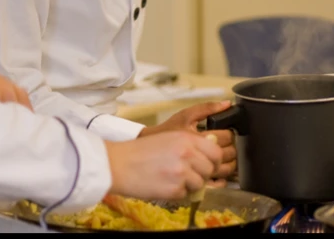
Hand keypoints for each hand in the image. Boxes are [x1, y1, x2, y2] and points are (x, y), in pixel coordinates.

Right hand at [103, 131, 222, 200]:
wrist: (118, 164)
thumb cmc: (138, 152)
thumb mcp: (167, 139)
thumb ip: (189, 145)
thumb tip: (208, 158)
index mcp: (186, 138)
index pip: (216, 152)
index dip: (213, 161)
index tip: (207, 164)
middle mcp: (187, 154)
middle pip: (210, 169)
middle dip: (201, 174)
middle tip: (185, 173)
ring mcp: (182, 172)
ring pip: (200, 184)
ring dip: (189, 184)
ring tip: (170, 178)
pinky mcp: (175, 189)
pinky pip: (186, 194)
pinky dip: (176, 192)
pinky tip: (162, 184)